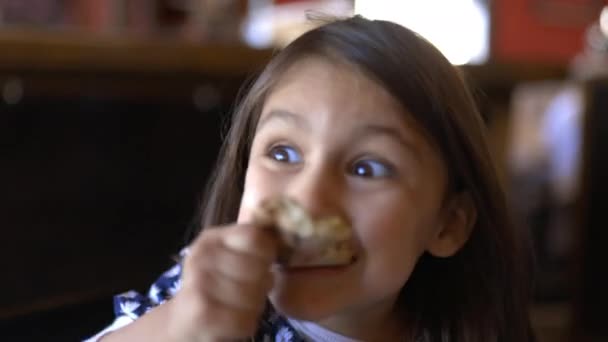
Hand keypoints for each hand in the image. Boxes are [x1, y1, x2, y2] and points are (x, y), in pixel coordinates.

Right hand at [167, 224, 278, 341]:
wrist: (184, 320)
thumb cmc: (216, 286)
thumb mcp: (228, 257)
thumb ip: (250, 247)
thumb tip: (281, 243)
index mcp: (212, 238)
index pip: (255, 238)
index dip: (266, 254)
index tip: (261, 264)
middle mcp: (202, 256)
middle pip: (258, 269)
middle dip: (261, 285)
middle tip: (249, 291)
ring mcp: (200, 283)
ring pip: (254, 297)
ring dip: (254, 307)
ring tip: (240, 306)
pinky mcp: (201, 312)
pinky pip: (245, 321)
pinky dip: (245, 326)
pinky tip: (232, 321)